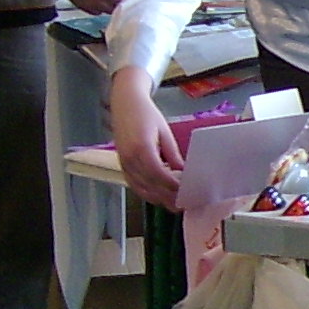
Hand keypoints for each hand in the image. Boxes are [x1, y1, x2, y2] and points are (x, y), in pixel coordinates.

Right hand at [110, 69, 183, 207]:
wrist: (125, 103)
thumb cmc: (146, 114)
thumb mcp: (165, 132)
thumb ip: (173, 154)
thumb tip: (183, 172)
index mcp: (142, 148)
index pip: (159, 174)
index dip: (172, 186)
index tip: (186, 192)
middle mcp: (130, 158)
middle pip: (150, 185)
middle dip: (167, 197)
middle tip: (184, 205)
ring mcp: (124, 163)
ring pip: (141, 188)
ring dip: (157, 198)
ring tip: (174, 204)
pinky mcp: (122, 165)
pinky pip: (134, 184)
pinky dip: (146, 193)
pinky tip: (159, 196)